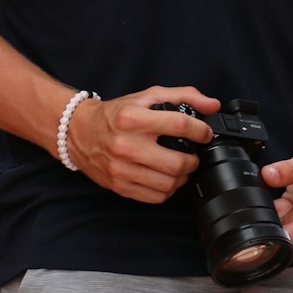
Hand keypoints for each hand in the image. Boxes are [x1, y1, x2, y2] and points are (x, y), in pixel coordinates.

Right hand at [65, 86, 219, 202]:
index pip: (179, 125)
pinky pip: (155, 196)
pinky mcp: (119, 186)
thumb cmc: (116, 114)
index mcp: (133, 118)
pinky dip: (167, 190)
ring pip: (168, 184)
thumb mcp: (147, 97)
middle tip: (193, 155)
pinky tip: (165, 178)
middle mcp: (126, 145)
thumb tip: (212, 105)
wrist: (79, 132)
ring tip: (180, 167)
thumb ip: (183, 96)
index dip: (201, 131)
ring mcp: (121, 169)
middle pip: (176, 163)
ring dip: (182, 177)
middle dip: (193, 160)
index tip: (205, 134)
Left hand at [262, 129, 292, 244]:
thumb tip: (267, 175)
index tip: (256, 217)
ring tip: (272, 187)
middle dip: (264, 216)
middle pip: (275, 231)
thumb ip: (287, 171)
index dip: (265, 233)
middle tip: (262, 195)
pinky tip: (274, 187)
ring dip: (268, 207)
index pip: (282, 241)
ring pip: (275, 220)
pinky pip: (279, 211)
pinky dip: (273, 201)